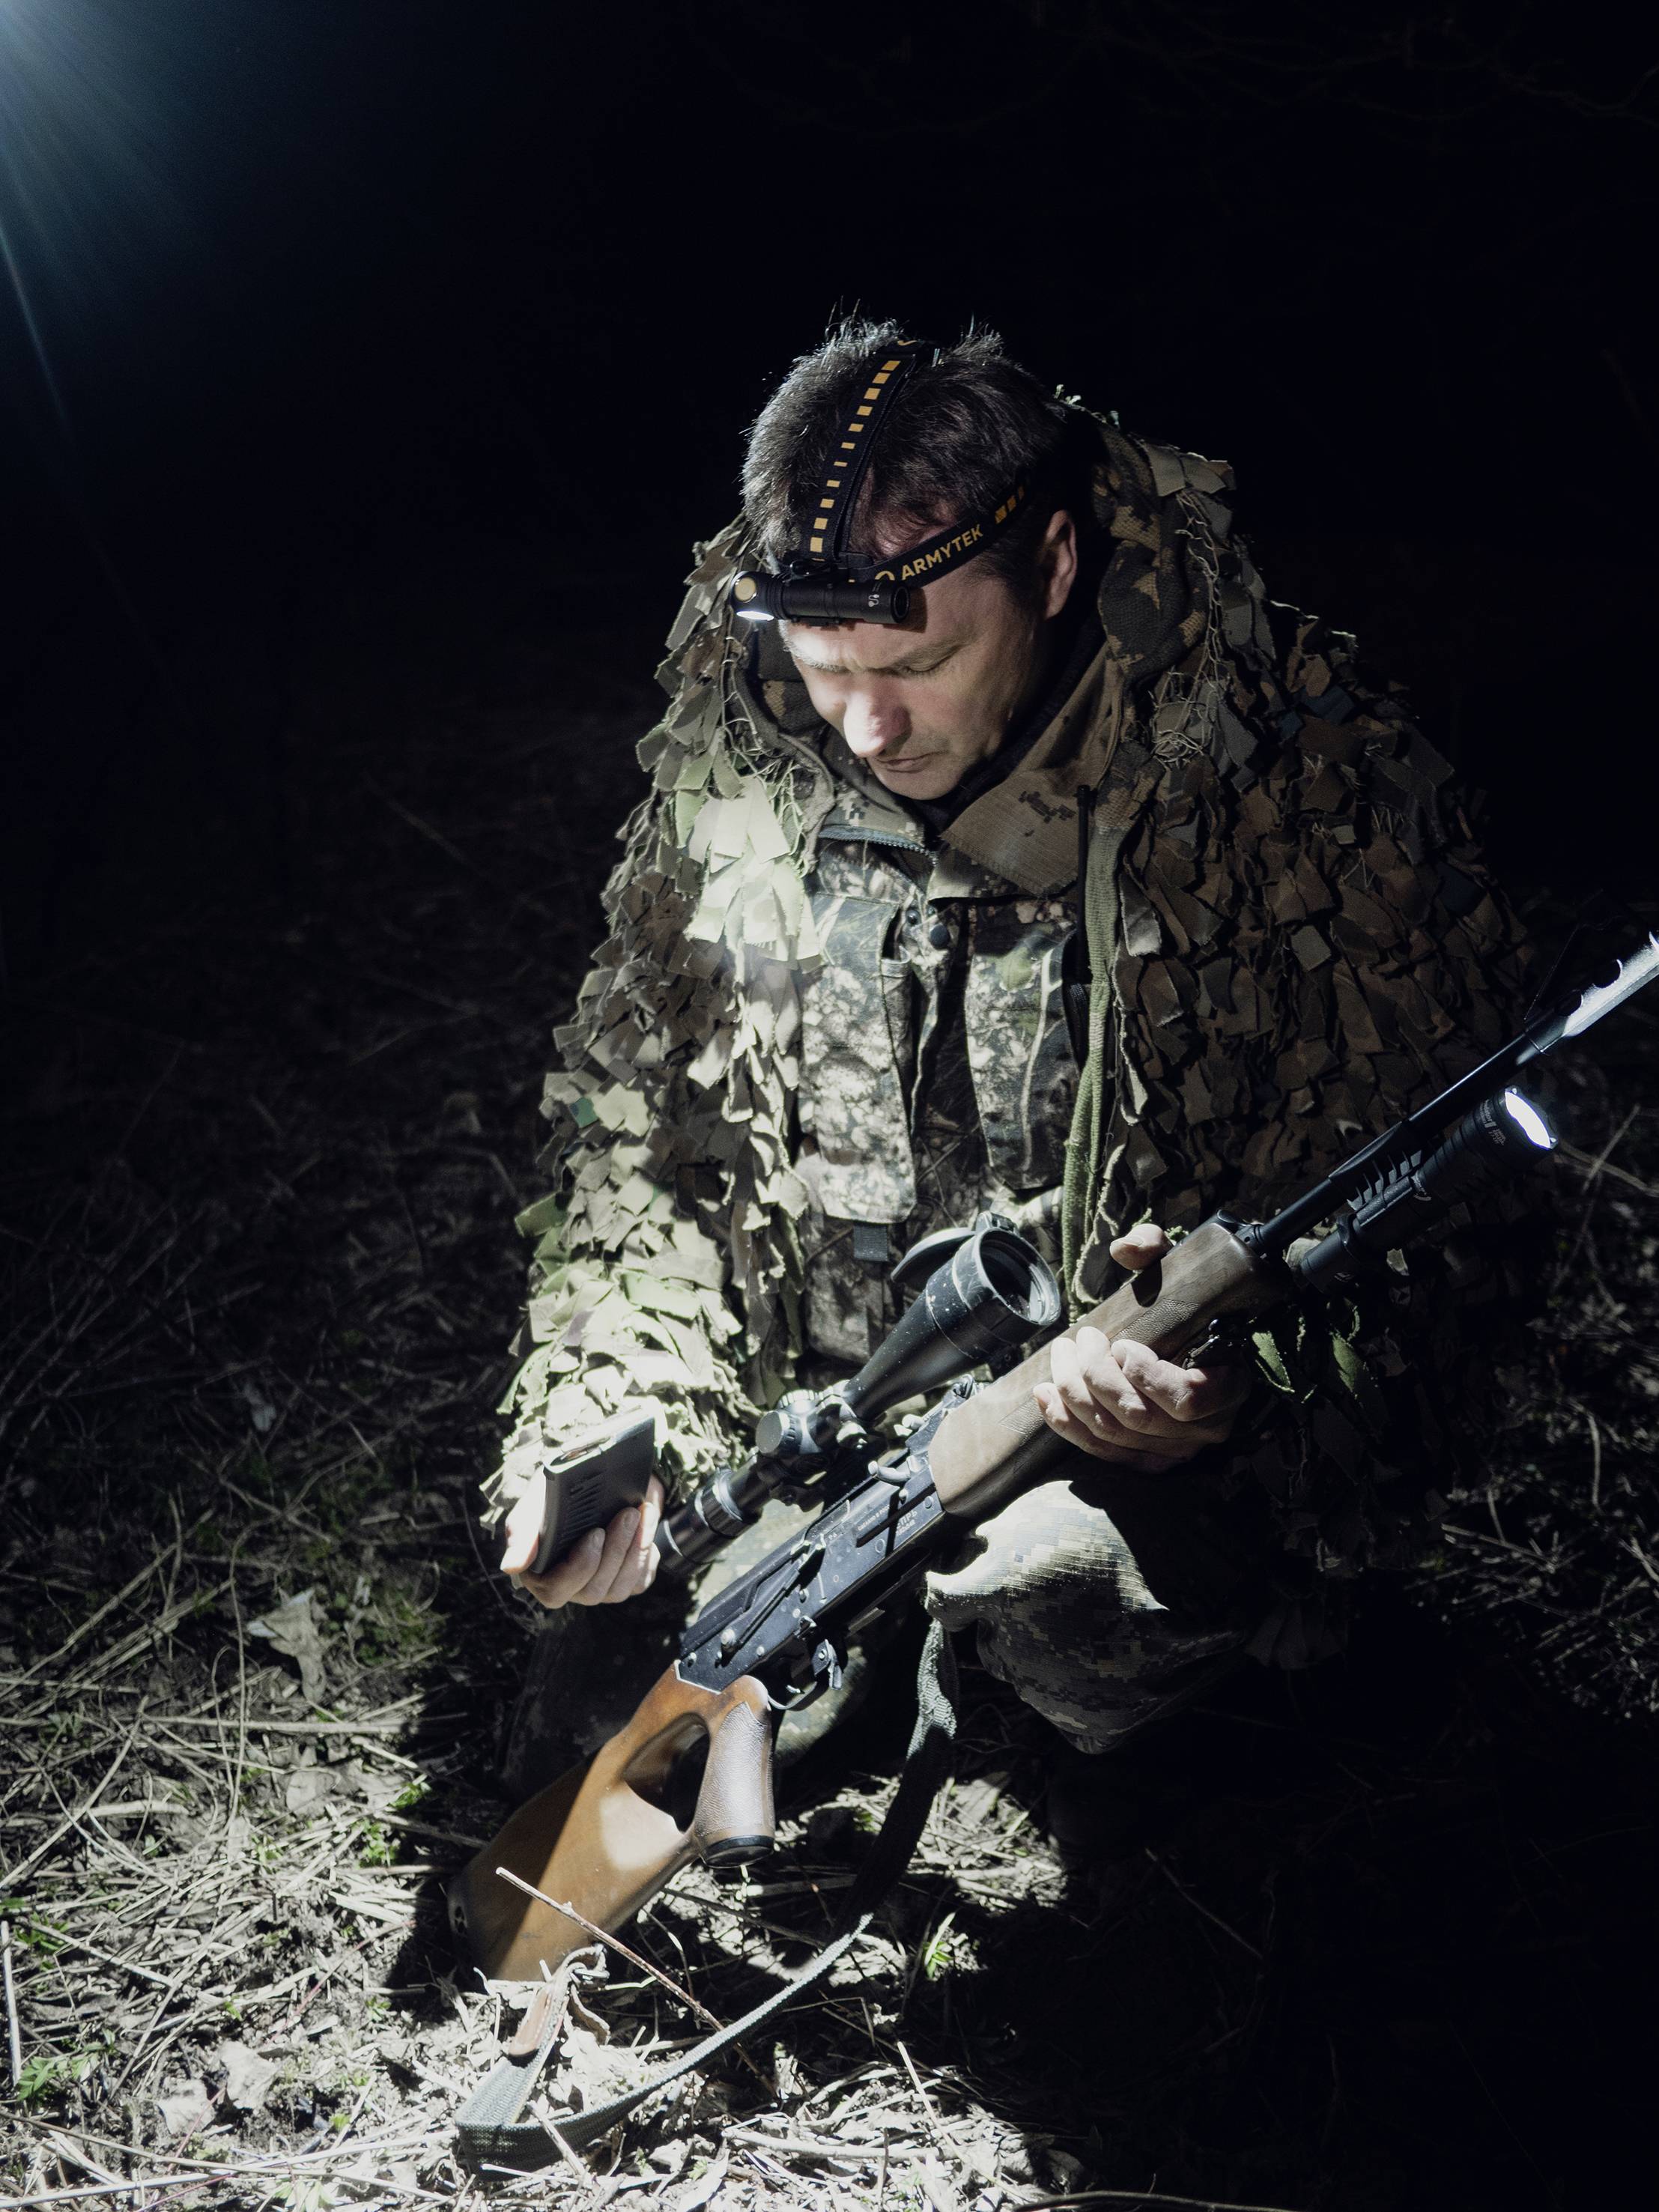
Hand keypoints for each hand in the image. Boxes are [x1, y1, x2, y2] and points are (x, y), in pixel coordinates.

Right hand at [499, 1473, 664, 1608]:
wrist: (592, 1481)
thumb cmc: (556, 1496)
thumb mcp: (535, 1504)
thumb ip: (523, 1534)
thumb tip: (512, 1567)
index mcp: (542, 1574)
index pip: (556, 1590)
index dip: (578, 1568)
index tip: (594, 1533)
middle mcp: (571, 1588)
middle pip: (594, 1589)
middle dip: (614, 1550)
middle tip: (626, 1514)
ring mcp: (600, 1587)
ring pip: (620, 1587)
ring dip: (634, 1548)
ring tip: (640, 1513)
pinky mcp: (626, 1582)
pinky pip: (640, 1580)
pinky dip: (647, 1551)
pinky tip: (646, 1524)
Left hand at [1033, 1224, 1249, 1470]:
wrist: (1189, 1339)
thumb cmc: (1184, 1304)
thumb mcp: (1177, 1267)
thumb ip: (1154, 1248)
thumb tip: (1125, 1250)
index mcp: (1228, 1386)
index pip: (1187, 1399)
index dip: (1148, 1377)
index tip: (1122, 1344)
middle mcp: (1204, 1427)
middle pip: (1139, 1416)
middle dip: (1097, 1377)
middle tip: (1081, 1339)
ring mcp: (1173, 1448)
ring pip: (1114, 1433)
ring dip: (1075, 1393)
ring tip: (1061, 1355)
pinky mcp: (1143, 1456)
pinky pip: (1101, 1450)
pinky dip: (1066, 1423)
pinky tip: (1045, 1395)